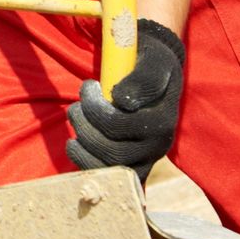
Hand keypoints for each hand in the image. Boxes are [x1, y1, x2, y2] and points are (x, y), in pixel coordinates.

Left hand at [66, 19, 185, 178]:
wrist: (159, 79)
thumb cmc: (151, 66)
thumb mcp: (154, 61)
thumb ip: (143, 78)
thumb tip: (122, 100)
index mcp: (163, 121)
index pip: (118, 125)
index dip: (94, 107)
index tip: (91, 85)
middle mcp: (158, 146)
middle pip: (110, 150)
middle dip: (83, 123)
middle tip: (77, 104)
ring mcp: (146, 160)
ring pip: (106, 167)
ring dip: (81, 143)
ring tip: (76, 118)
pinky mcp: (134, 168)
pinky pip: (107, 177)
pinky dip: (84, 162)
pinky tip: (76, 144)